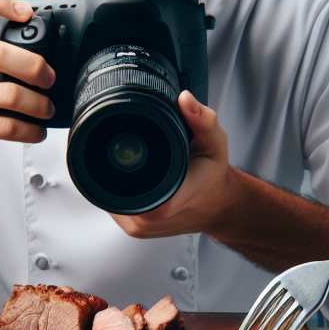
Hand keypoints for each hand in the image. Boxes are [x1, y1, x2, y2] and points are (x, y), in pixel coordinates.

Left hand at [110, 92, 237, 237]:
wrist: (222, 207)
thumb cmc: (215, 177)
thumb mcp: (214, 142)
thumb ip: (202, 119)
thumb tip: (184, 99)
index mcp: (163, 201)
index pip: (119, 177)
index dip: (112, 157)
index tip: (117, 142)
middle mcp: (146, 220)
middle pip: (106, 184)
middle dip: (112, 162)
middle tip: (124, 144)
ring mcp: (138, 228)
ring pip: (108, 195)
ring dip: (113, 176)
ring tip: (130, 161)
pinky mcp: (135, 230)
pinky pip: (115, 205)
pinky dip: (120, 188)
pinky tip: (132, 177)